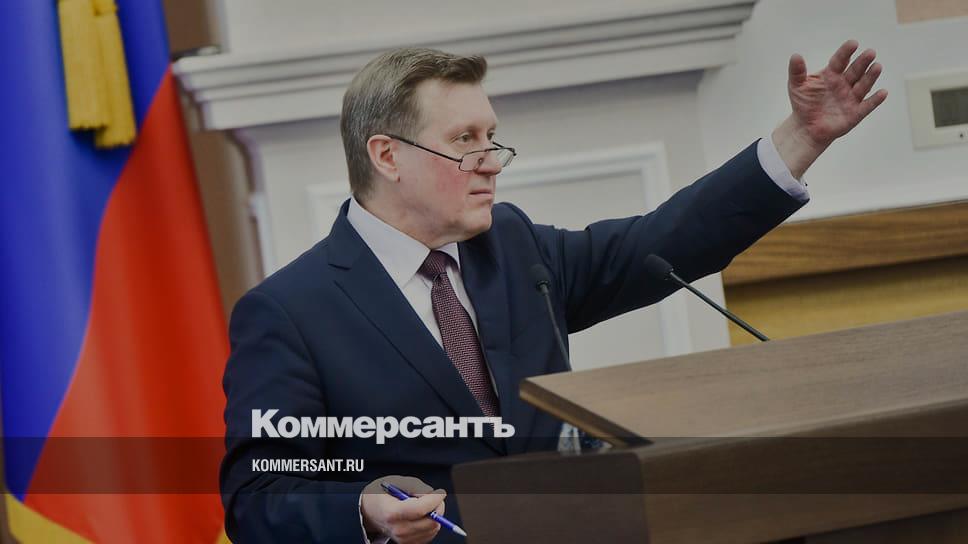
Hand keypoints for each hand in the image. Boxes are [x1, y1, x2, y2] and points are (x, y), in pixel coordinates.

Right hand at [361, 475, 445, 543]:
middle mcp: (399, 529)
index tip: (440, 491)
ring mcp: (404, 539)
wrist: (368, 512)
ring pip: (434, 528)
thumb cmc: (381, 494)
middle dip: (438, 506)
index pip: (421, 509)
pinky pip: (430, 534)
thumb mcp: (395, 482)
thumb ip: (415, 486)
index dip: (435, 499)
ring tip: (425, 505)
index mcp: (393, 513)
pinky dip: (431, 523)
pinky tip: (423, 515)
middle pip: (431, 521)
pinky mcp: (409, 543)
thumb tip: (432, 494)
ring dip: (435, 514)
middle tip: (435, 496)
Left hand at [773, 40, 887, 178]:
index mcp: (831, 74)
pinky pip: (867, 105)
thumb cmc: (803, 104)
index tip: (853, 43)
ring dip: (871, 76)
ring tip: (877, 66)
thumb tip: (795, 56)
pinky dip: (875, 100)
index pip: (840, 61)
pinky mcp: (856, 113)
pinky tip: (882, 92)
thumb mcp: (796, 87)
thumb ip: (796, 72)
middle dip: (862, 62)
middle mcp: (844, 84)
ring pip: (863, 85)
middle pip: (855, 70)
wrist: (806, 128)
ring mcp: (851, 98)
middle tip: (870, 52)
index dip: (846, 52)